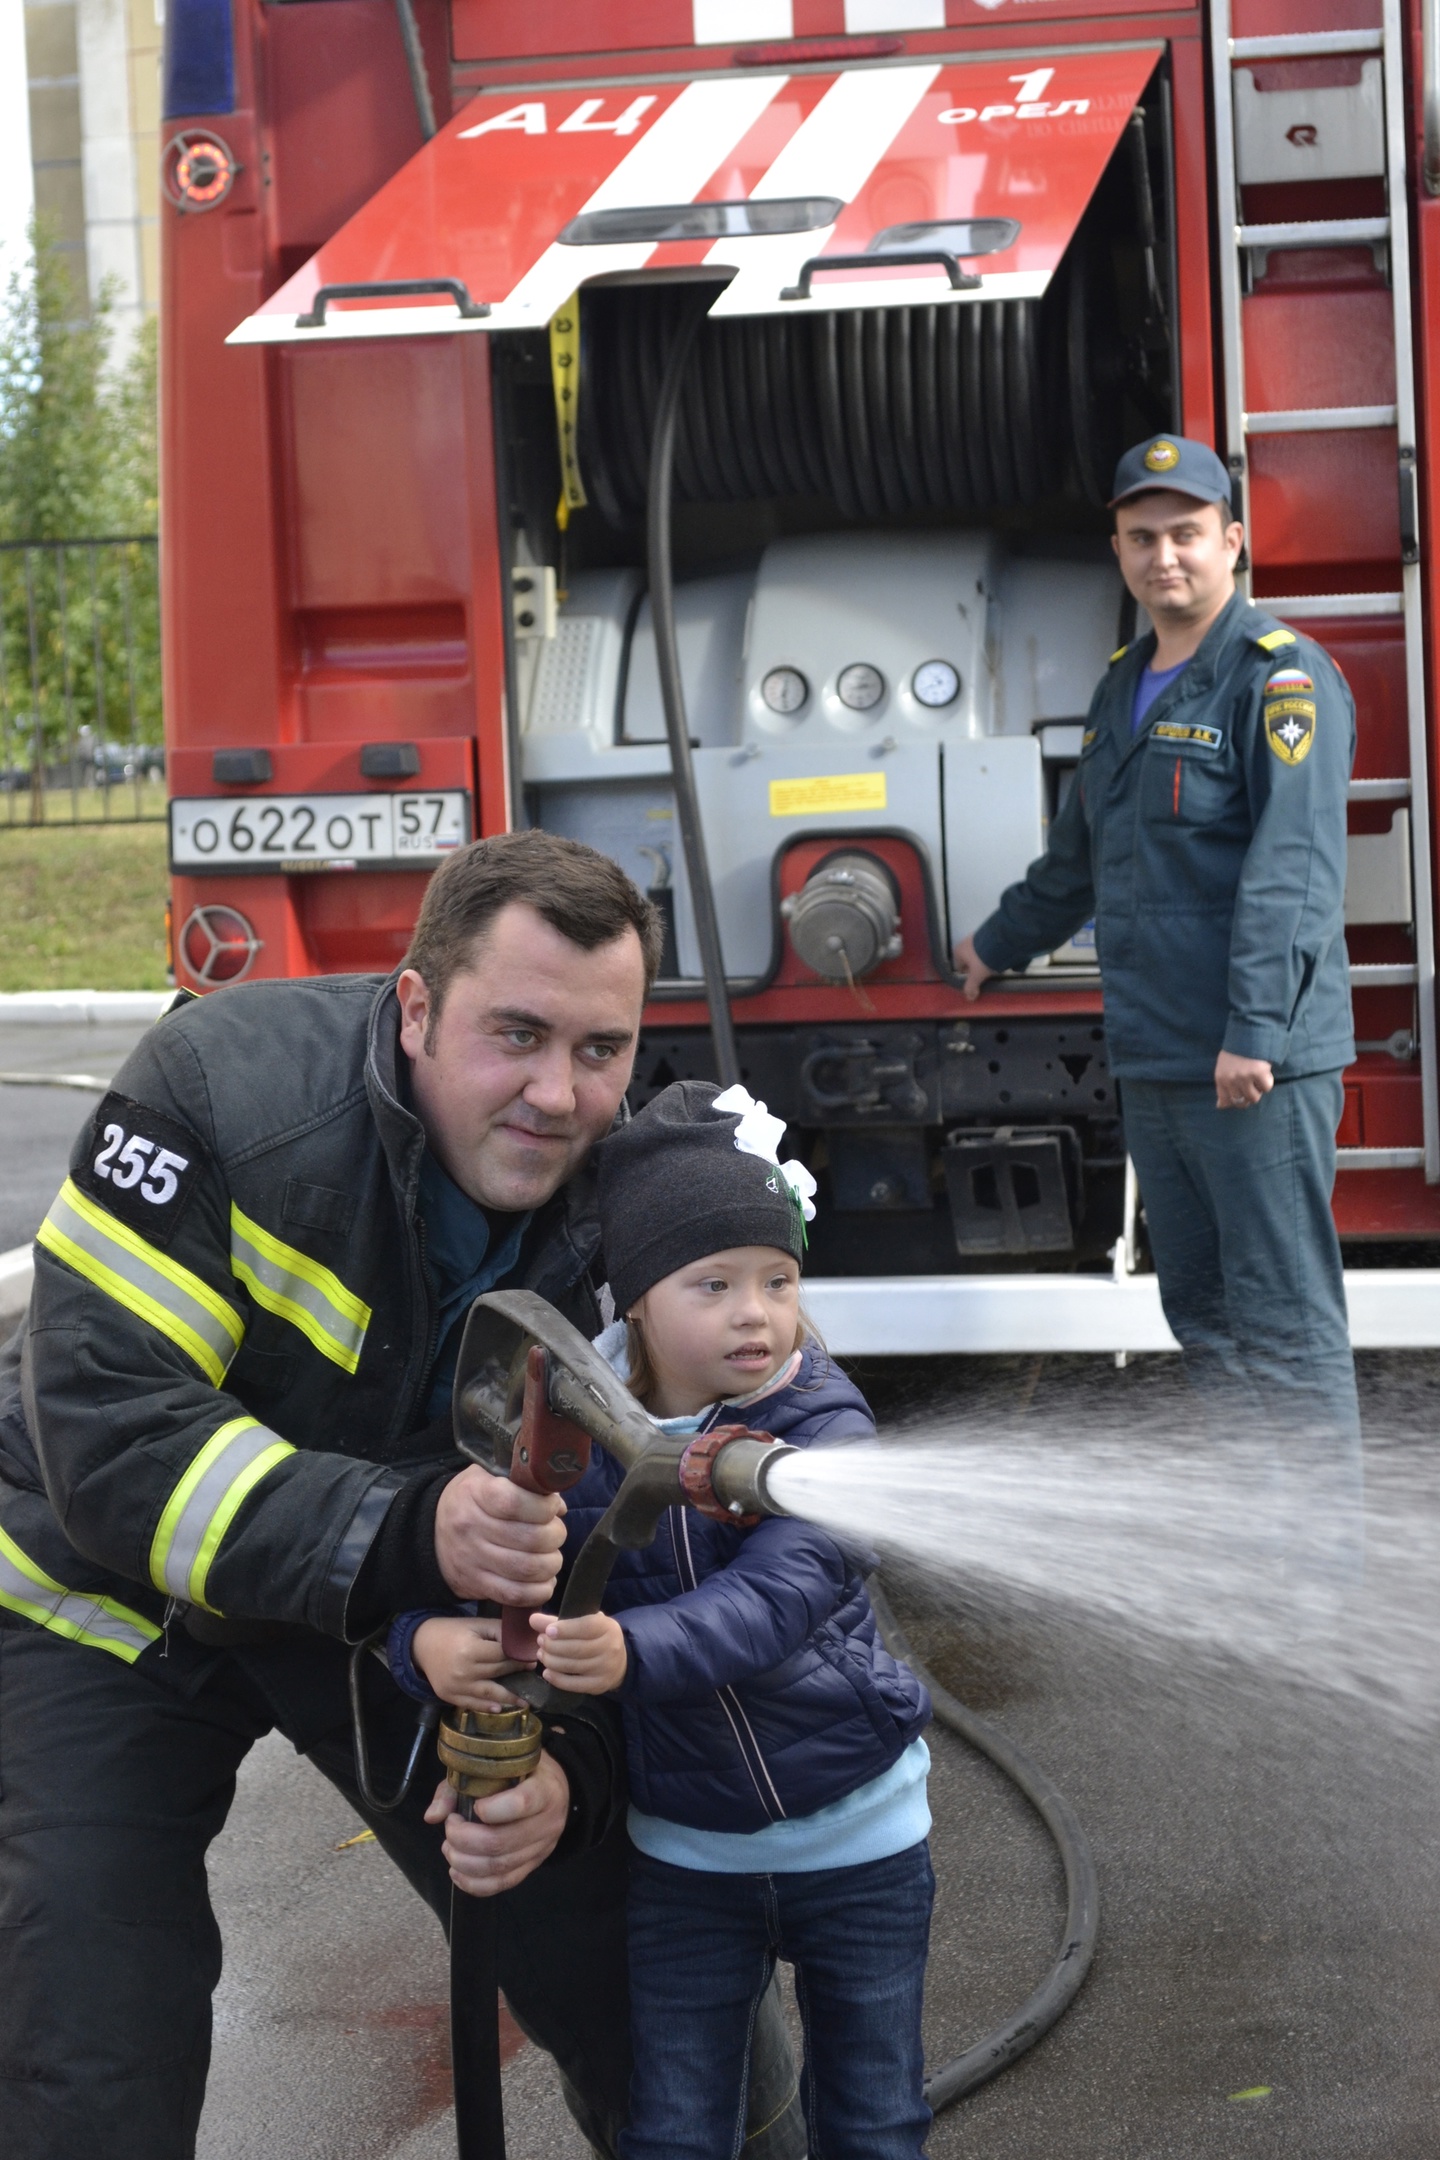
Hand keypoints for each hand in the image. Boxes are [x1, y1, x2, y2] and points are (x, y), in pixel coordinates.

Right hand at [412, 1615, 526, 1709]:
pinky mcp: (449, 1696)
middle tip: (533, 1675)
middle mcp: (464, 1671)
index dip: (519, 1657)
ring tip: (526, 1702)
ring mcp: (456, 1686)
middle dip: (517, 1674)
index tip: (532, 1658)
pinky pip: (471, 1704)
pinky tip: (499, 1708)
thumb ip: (499, 1631)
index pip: (502, 1655)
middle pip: (497, 1673)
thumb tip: (523, 1642)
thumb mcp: (476, 1625)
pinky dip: (486, 1707)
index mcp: (471, 1649)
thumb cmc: (453, 1631)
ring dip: (508, 1699)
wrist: (421, 1644)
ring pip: (488, 1694)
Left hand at [424, 1751, 570, 1896]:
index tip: (472, 1805)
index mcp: (545, 1790)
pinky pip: (503, 1883)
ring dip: (464, 1862)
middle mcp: (548, 1822)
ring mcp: (542, 1849)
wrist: (555, 1789)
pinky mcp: (532, 1866)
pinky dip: (475, 1883)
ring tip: (449, 1848)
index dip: (491, 1809)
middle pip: (501, 1842)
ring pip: (499, 1867)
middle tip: (449, 1828)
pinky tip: (457, 1872)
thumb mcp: (495, 1766)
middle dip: (464, 1840)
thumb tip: (433, 1815)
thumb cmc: (520, 1773)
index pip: (522, 1803)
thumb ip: (460, 1786)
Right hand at [434, 1466, 565, 1605]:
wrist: (429, 1533)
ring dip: (550, 1564)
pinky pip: (514, 1594)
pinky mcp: (475, 1585)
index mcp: (475, 1494)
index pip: (514, 1502)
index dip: (543, 1507)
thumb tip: (558, 1506)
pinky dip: (538, 1591)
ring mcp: (472, 1559)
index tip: (552, 1507)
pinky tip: (545, 1580)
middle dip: (555, 1536)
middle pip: (529, 1538)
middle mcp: (471, 1527)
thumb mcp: (487, 1477)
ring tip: (552, 1556)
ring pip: (526, 1569)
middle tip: (556, 1533)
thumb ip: (523, 1484)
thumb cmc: (469, 1500)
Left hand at [533, 1610, 627, 1694]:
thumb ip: (559, 1621)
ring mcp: (605, 1669)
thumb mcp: (584, 1623)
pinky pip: (573, 1684)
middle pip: (575, 1648)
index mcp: (608, 1627)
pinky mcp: (598, 1685)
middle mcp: (610, 1648)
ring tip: (541, 1654)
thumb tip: (533, 1620)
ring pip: (571, 1666)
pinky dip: (556, 1679)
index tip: (547, 1631)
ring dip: (551, 1660)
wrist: (620, 1663)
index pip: (585, 1627)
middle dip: (552, 1646)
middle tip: (540, 1641)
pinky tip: (547, 1672)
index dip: (564, 1630)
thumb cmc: (596, 1638)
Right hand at [954, 933, 995, 1003]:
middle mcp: (964, 943)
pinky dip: (991, 953)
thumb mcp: (977, 976)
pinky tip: (999, 957)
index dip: (967, 976)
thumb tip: (969, 998)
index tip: (976, 981)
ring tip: (995, 966)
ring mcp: (976, 936)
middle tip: (986, 974)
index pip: (959, 968)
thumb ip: (971, 987)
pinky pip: (987, 947)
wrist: (1000, 940)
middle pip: (970, 961)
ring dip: (985, 960)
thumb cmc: (983, 959)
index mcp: (958, 952)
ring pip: (979, 954)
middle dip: (977, 968)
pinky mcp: (987, 933)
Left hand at [1214, 1050, 1273, 1109]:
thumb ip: (1223, 1085)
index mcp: (1220, 1078)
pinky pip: (1266, 1087)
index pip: (1225, 1101)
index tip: (1240, 1099)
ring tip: (1257, 1079)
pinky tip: (1264, 1072)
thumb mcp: (1223, 1066)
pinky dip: (1267, 1082)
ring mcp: (1245, 1077)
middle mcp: (1231, 1080)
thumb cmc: (1236, 1050)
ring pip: (1254, 1098)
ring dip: (1258, 1090)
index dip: (1234, 1102)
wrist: (1248, 1033)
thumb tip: (1220, 1106)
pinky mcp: (1259, 1073)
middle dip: (1247, 1096)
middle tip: (1252, 1086)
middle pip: (1241, 1102)